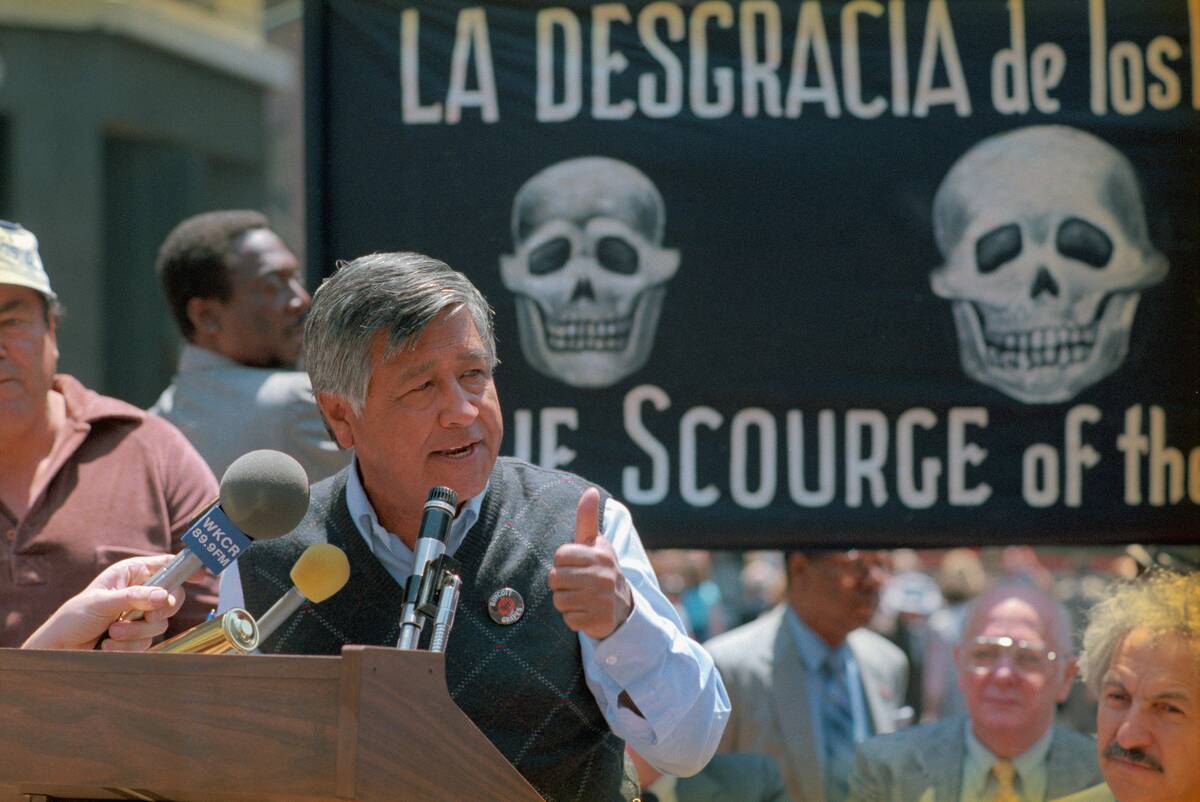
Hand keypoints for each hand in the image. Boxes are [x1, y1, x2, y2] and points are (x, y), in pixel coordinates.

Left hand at [22, 555, 187, 650]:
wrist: (60, 650)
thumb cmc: (73, 618)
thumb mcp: (102, 602)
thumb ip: (134, 598)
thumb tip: (163, 596)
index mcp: (131, 574)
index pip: (166, 565)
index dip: (185, 568)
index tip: (201, 575)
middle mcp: (139, 592)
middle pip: (171, 597)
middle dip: (157, 611)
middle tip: (147, 615)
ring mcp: (139, 615)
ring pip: (160, 623)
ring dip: (135, 632)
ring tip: (112, 633)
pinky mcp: (137, 636)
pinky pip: (149, 641)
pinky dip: (129, 646)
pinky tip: (109, 645)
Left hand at [549, 487, 633, 639]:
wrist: (622, 608)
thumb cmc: (600, 570)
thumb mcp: (596, 544)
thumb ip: (588, 519)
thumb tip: (590, 490)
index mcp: (601, 554)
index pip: (560, 555)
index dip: (562, 562)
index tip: (575, 565)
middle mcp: (604, 576)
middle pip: (555, 579)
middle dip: (561, 584)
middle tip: (576, 584)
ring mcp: (603, 600)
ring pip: (559, 600)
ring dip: (566, 602)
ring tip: (581, 598)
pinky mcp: (600, 621)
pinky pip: (569, 619)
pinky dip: (574, 618)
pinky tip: (586, 612)